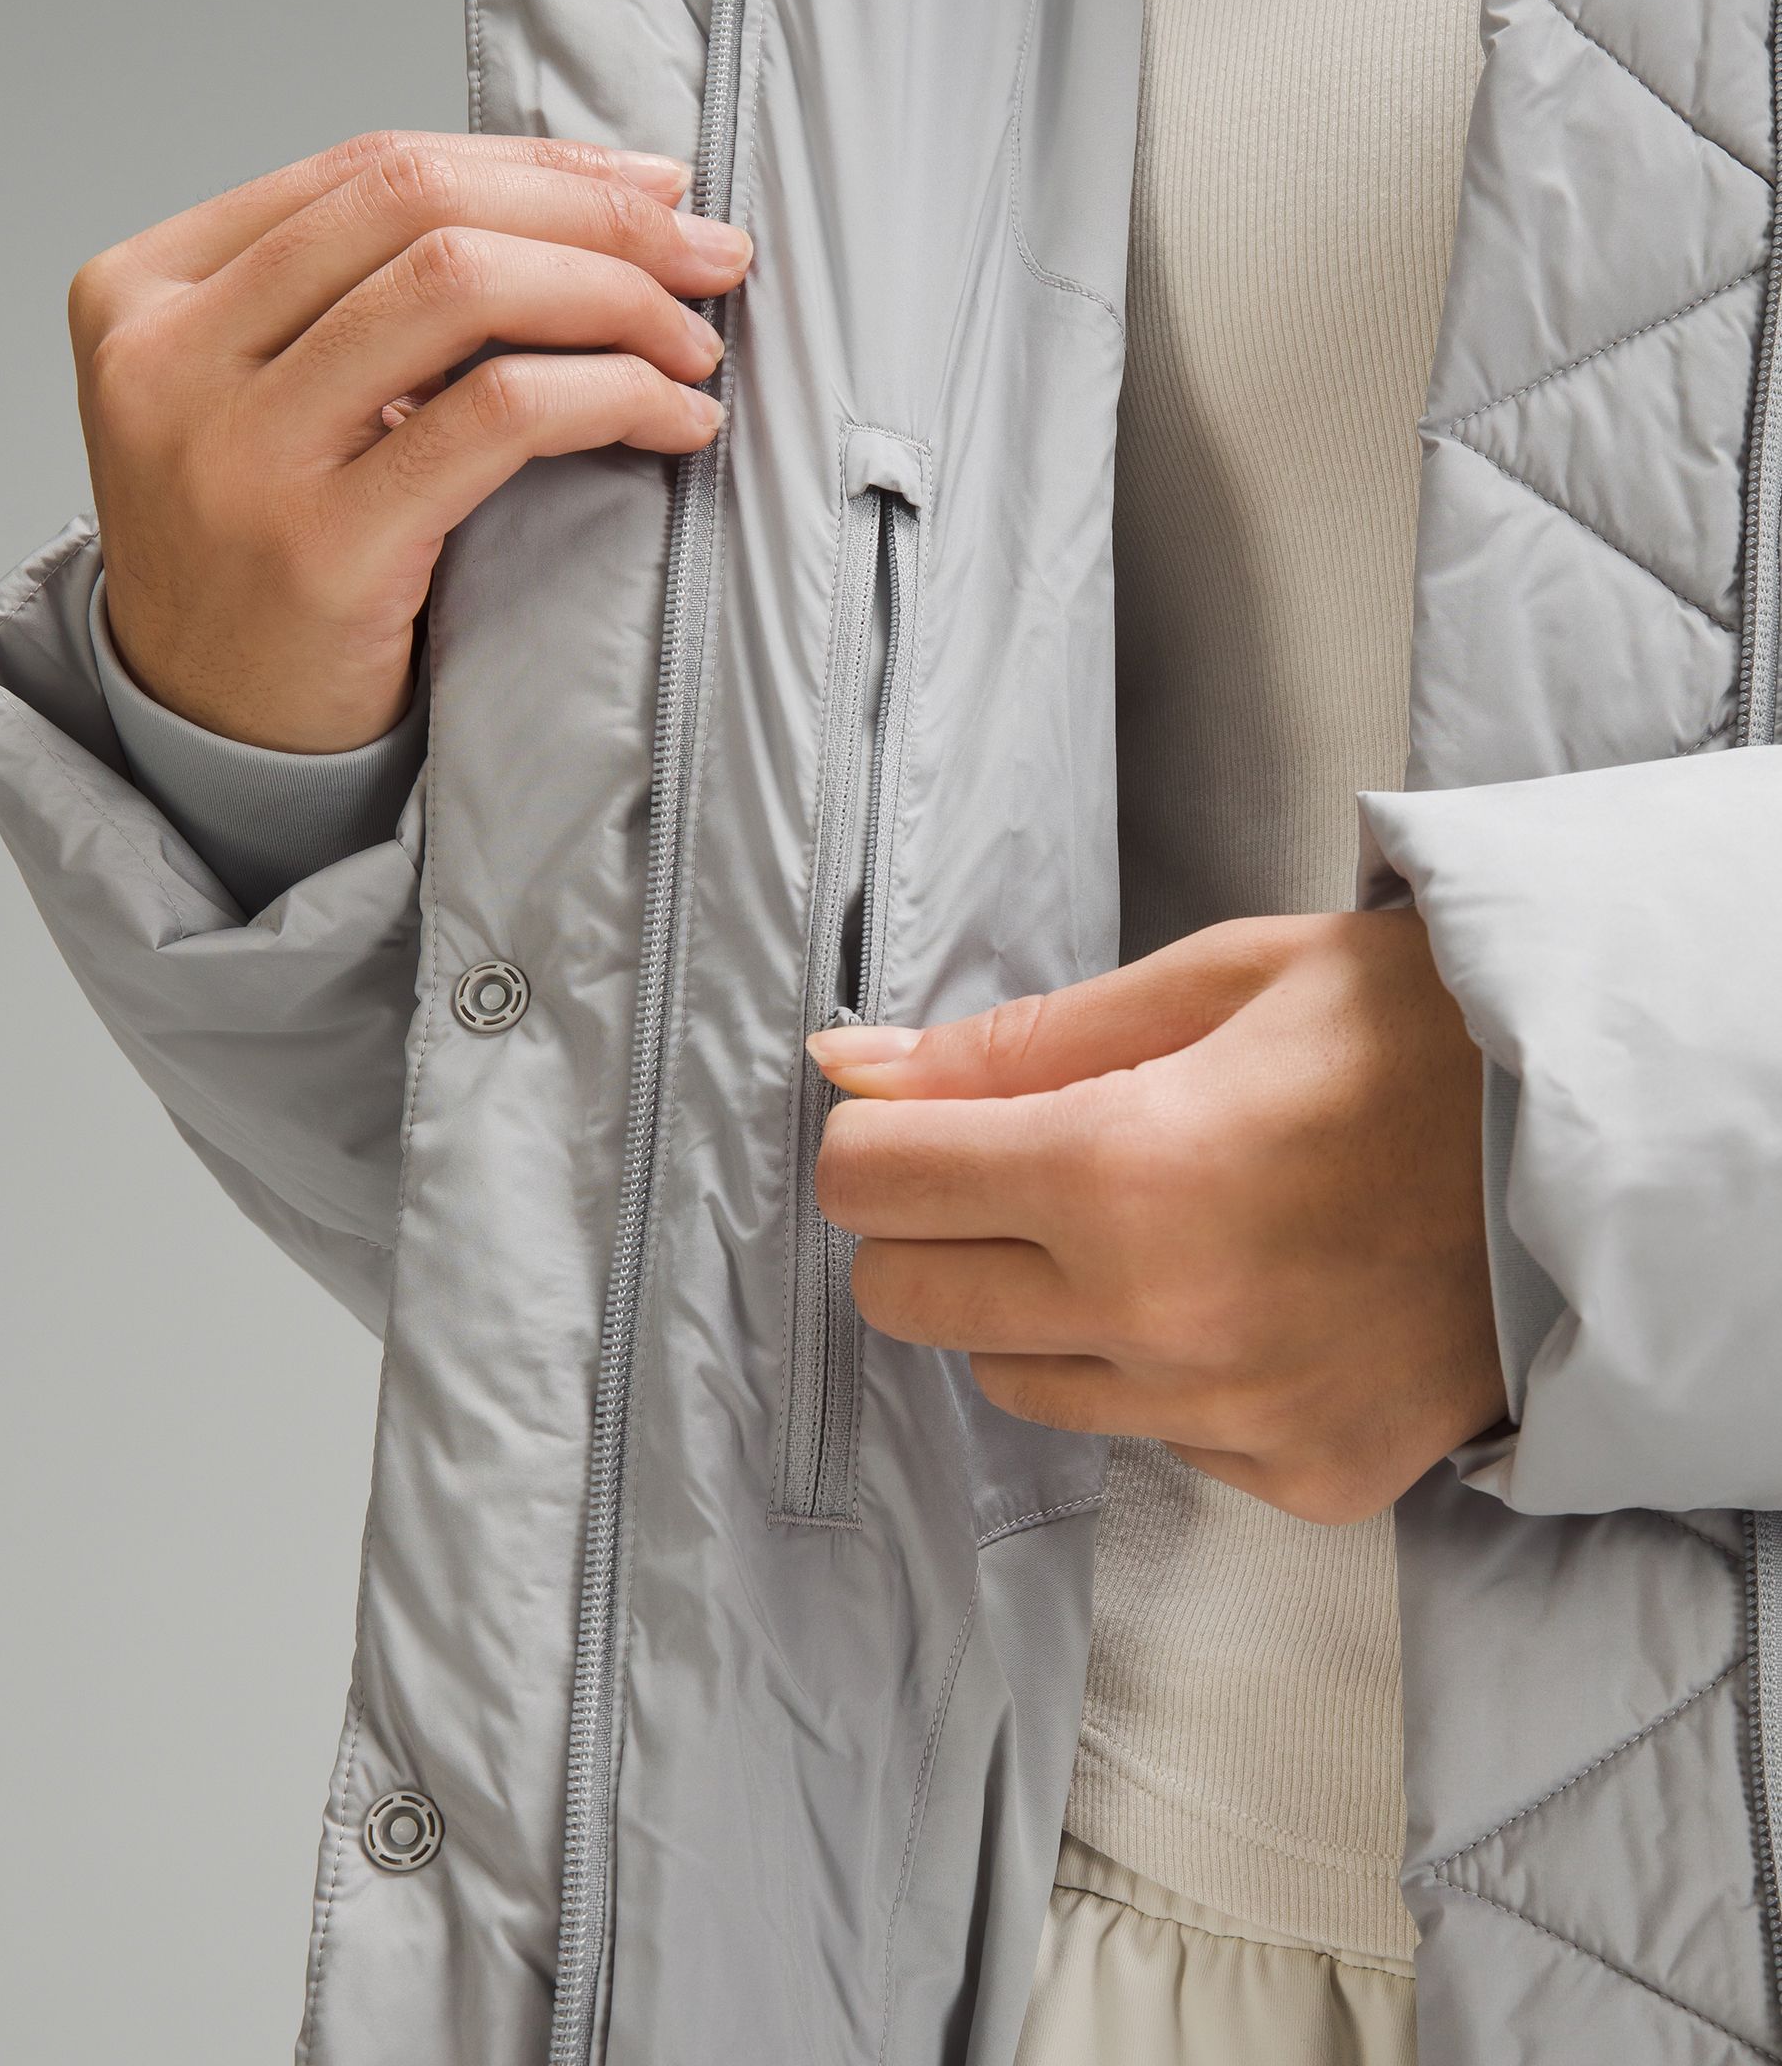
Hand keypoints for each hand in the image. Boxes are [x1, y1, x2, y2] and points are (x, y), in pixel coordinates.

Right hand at [68, 131, 751, 750]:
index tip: (652, 186)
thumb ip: (358, 305)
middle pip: (418, 206)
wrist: (220, 738)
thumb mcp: (272, 401)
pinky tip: (674, 419)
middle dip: (595, 216)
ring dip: (616, 299)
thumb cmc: (271, 564)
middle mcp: (170, 355)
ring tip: (694, 345)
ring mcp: (236, 452)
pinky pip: (496, 415)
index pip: (369, 170)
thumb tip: (574, 209)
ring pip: (459, 288)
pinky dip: (610, 394)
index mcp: (147, 291)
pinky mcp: (320, 549)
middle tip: (706, 253)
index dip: (535, 166)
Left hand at [812, 909, 1502, 1524]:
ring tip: (1153, 1224)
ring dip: (1037, 1302)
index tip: (918, 1117)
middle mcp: (1161, 1320)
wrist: (1611, 1143)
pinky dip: (1154, 1370)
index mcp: (1123, 1171)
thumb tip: (849, 1065)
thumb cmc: (1419, 1033)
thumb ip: (1015, 1042)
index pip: (870, 1184)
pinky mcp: (1298, 1477)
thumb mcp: (1215, 983)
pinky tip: (1241, 1295)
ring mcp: (1231, 1417)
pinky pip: (1143, 1435)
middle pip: (905, 1300)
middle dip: (929, 1225)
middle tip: (1020, 1166)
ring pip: (1011, 1380)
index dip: (877, 1136)